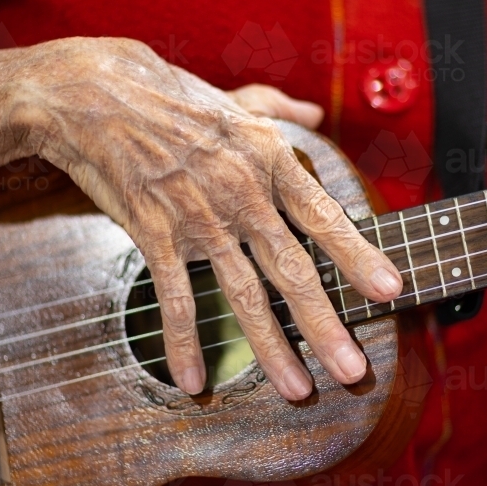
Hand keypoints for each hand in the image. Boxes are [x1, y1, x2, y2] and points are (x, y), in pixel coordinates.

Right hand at [0, 37, 402, 399]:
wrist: (95, 96)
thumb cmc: (172, 97)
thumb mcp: (236, 99)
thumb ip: (279, 110)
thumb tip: (314, 114)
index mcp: (269, 159)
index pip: (324, 216)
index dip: (358, 257)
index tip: (390, 290)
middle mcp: (243, 192)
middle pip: (293, 271)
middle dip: (326, 326)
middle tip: (354, 370)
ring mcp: (199, 218)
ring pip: (245, 294)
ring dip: (272, 348)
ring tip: (297, 389)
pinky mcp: (156, 234)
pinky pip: (176, 298)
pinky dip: (185, 341)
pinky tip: (194, 380)